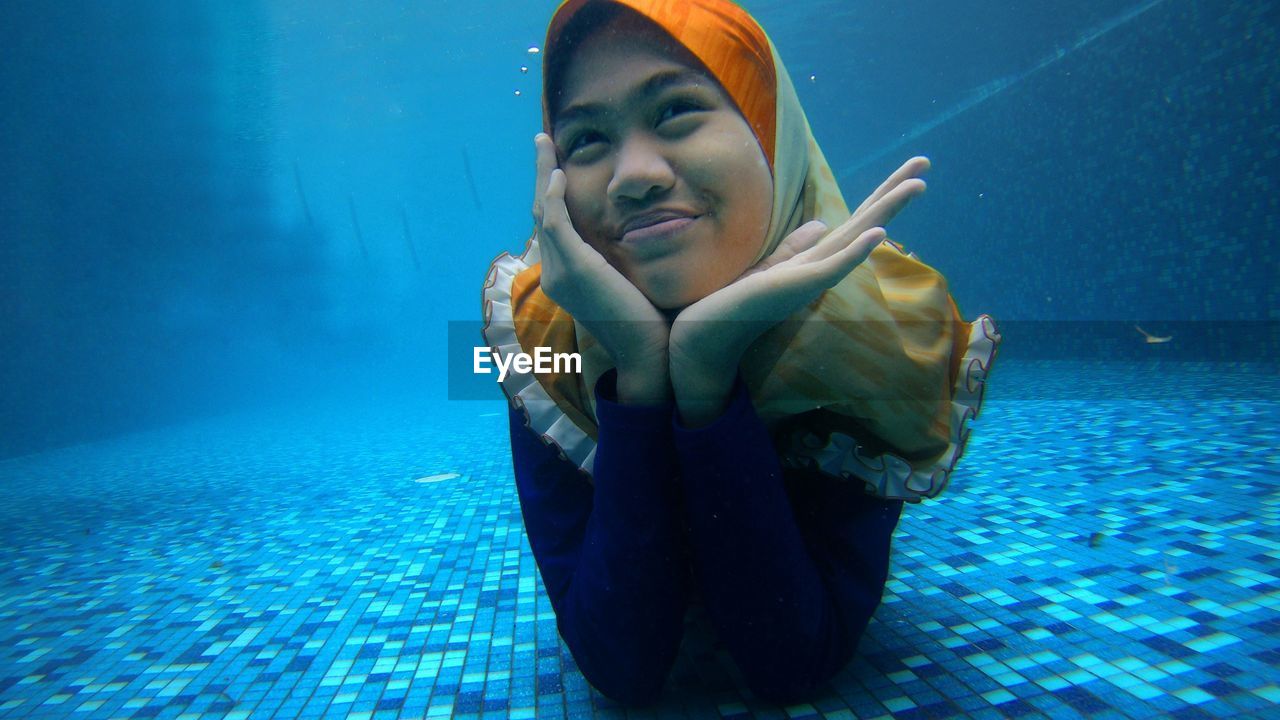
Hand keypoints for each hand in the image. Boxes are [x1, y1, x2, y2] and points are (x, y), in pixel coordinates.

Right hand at [532, 134, 671, 404]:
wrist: (646, 355)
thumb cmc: (646, 324)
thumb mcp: (627, 284)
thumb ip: (619, 262)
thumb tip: (632, 239)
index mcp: (564, 277)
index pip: (552, 225)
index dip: (550, 192)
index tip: (557, 165)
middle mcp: (554, 273)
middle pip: (540, 212)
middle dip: (540, 174)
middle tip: (542, 141)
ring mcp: (559, 271)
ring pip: (543, 211)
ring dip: (543, 173)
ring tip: (545, 142)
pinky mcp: (574, 267)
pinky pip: (555, 221)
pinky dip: (553, 194)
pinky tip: (559, 173)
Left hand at [669, 156, 930, 425]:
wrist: (703, 338)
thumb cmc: (730, 307)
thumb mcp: (767, 268)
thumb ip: (794, 250)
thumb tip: (820, 225)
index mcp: (813, 262)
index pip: (853, 222)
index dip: (879, 196)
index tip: (907, 169)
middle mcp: (818, 269)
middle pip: (864, 223)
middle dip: (893, 193)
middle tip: (925, 161)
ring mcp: (810, 280)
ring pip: (856, 239)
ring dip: (886, 211)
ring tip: (917, 184)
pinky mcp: (795, 289)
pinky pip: (832, 268)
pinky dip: (856, 251)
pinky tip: (879, 233)